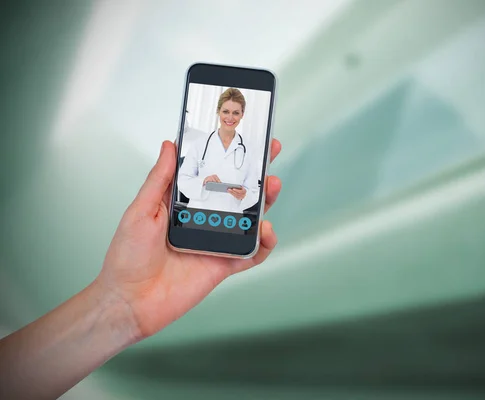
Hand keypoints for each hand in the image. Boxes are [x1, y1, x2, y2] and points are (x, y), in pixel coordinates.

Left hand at [94, 139, 281, 339]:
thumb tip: (169, 145)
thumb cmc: (127, 256)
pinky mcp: (224, 264)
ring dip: (266, 202)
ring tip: (271, 187)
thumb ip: (160, 179)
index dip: (228, 155)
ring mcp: (216, 241)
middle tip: (270, 151)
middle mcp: (204, 219)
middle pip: (238, 192)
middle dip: (257, 171)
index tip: (242, 135)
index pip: (212, 173)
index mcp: (184, 202)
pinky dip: (265, 243)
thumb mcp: (141, 210)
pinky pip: (252, 253)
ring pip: (250, 218)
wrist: (130, 301)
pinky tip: (266, 231)